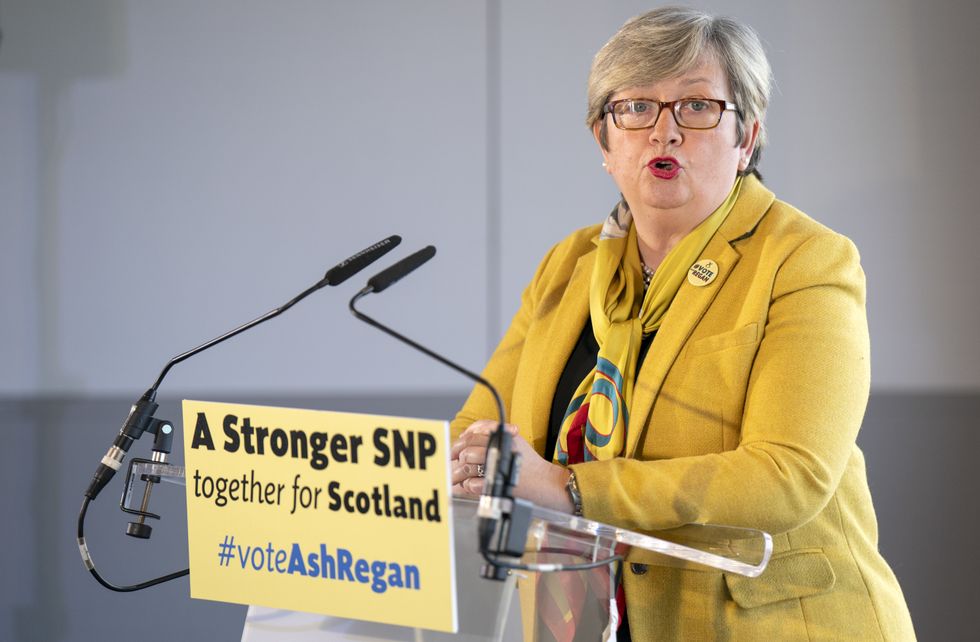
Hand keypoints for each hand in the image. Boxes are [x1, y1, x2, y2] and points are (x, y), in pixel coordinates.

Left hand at [450, 419, 573, 512]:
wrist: (547, 483)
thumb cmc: (529, 463)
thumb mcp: (514, 440)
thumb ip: (491, 433)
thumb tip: (467, 435)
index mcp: (502, 438)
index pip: (472, 436)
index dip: (459, 444)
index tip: (454, 451)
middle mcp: (500, 450)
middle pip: (467, 451)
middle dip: (458, 460)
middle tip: (455, 466)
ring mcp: (498, 468)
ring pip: (468, 467)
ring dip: (461, 474)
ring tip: (461, 479)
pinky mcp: (497, 486)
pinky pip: (473, 484)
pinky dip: (470, 486)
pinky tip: (472, 486)